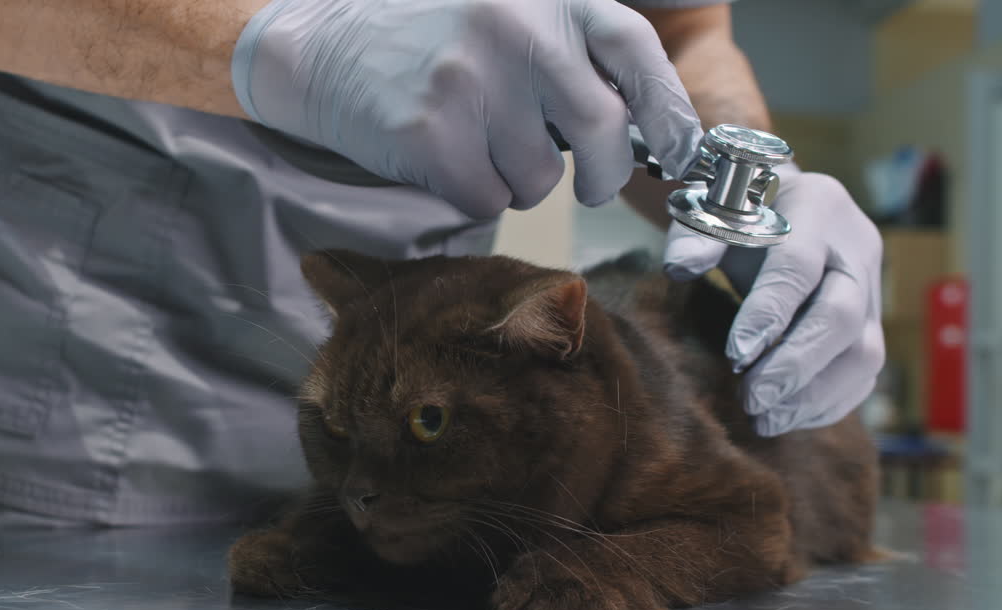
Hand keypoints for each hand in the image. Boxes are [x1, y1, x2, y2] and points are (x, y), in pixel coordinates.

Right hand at [232, 0, 703, 217]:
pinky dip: (474, 193)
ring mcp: (472, 81)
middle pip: (603, 127)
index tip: (680, 151)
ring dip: (520, 179)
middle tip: (592, 186)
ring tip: (479, 143)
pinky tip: (444, 157)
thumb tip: (646, 122)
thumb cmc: (425, 36)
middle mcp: (516, 29)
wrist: (321, 44)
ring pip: (541, 176)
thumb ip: (570, 46)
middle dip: (606, 173)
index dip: (669, 108)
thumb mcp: (507, 10)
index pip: (634, 50)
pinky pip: (487, 198)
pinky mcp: (432, 134)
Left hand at [663, 165, 884, 435]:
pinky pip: (865, 373)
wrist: (782, 206)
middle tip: (751, 400)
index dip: (769, 315)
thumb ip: (695, 236)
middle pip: (841, 317)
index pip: (798, 269)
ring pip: (865, 353)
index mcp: (817, 208)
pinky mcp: (873, 322)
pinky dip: (829, 403)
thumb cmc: (741, 212)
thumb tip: (679, 267)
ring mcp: (873, 288)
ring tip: (765, 419)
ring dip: (813, 396)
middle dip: (794, 367)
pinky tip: (787, 418)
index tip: (735, 357)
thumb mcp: (712, 211)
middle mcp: (856, 248)